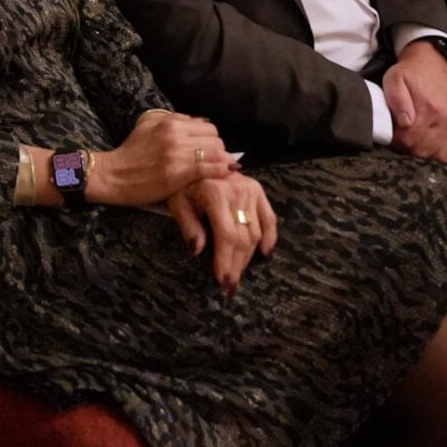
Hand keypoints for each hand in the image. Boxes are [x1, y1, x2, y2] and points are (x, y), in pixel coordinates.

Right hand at [86, 108, 234, 207]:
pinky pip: (210, 169)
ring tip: (221, 168)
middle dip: (218, 150)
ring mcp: (177, 154)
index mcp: (169, 121)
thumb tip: (199, 122)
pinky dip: (221, 171)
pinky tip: (226, 173)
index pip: (208, 126)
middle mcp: (175, 134)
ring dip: (222, 161)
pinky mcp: (178, 174)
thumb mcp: (147, 124)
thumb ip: (173, 119)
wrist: (114, 175)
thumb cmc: (131, 152)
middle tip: (213, 160)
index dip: (211, 139)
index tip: (208, 149)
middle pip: (215, 139)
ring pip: (216, 153)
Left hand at [164, 173, 276, 295]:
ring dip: (248, 257)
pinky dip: (270, 236)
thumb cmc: (183, 184)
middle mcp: (237, 191)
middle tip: (229, 285)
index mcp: (215, 194)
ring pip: (255, 233)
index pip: (226, 235)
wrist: (196, 160)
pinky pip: (269, 218)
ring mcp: (250, 190)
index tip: (222, 281)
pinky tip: (265, 253)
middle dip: (236, 265)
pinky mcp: (258, 189)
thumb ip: (188, 226)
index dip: (225, 260)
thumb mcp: (177, 202)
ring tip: (238, 274)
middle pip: (242, 238)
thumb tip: (197, 250)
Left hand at [382, 40, 446, 172]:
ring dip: (429, 156)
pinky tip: (445, 160)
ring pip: (442, 158)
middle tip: (405, 140)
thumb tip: (405, 123)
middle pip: (425, 152)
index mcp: (429, 109)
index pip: (410, 142)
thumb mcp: (394, 79)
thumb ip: (396, 100)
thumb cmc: (410, 75)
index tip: (394, 135)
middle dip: (411, 150)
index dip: (397, 142)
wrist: (432, 66)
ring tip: (420, 144)